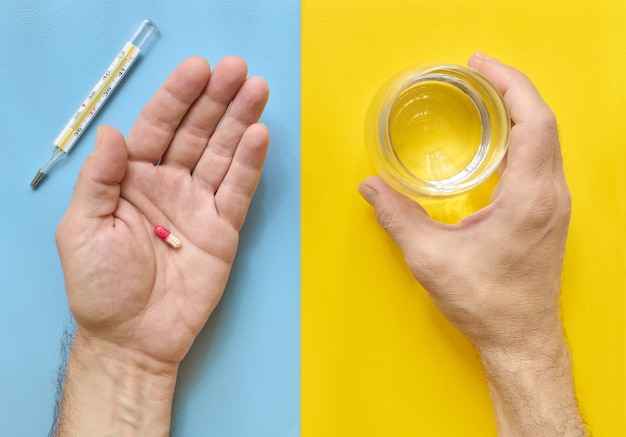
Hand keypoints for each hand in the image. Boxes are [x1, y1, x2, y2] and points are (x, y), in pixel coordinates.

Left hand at [57, 55, 268, 367]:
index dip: (177, 97)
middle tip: (239, 71)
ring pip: (222, 154)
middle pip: (196, 133)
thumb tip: (111, 133)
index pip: (157, 127)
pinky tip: (259, 135)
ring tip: (257, 91)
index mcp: (132, 178)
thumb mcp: (82, 229)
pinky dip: (249, 164)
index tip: (199, 69)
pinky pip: (238, 190)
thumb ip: (99, 180)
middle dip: (217, 100)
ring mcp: (199, 204)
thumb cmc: (100, 286)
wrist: (133, 337)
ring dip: (240, 122)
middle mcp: (169, 183)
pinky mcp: (224, 228)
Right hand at [359, 53, 586, 434]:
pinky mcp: (549, 214)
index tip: (481, 67)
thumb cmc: (486, 303)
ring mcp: (554, 204)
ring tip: (484, 97)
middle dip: (511, 89)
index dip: (509, 85)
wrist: (520, 337)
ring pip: (547, 139)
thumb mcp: (431, 258)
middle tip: (476, 73)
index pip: (534, 122)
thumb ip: (397, 217)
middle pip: (543, 122)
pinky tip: (496, 140)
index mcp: (529, 198)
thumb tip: (371, 187)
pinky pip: (542, 159)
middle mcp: (550, 195)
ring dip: (519, 111)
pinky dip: (522, 135)